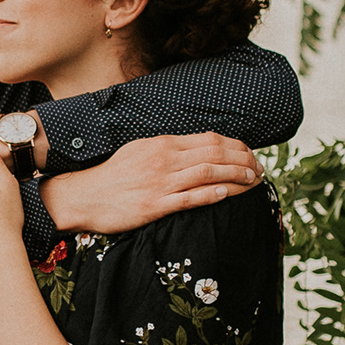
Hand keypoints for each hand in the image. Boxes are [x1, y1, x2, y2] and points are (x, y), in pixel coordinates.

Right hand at [44, 132, 263, 234]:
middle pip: (215, 153)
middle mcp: (165, 159)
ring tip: (254, 181)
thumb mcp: (140, 151)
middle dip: (244, 160)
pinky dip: (214, 194)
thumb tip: (195, 149)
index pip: (209, 139)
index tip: (251, 153)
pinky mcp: (155, 205)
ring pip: (209, 173)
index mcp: (163, 143)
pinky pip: (191, 198)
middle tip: (260, 168)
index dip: (236, 145)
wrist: (84, 196)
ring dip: (237, 176)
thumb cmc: (113, 176)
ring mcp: (161, 182)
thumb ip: (167, 149)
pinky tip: (229, 194)